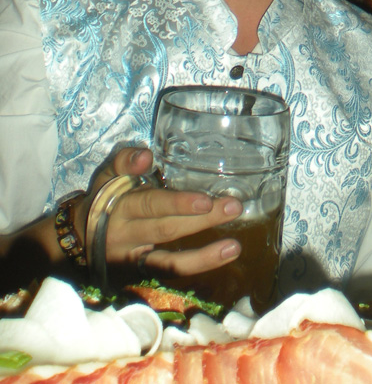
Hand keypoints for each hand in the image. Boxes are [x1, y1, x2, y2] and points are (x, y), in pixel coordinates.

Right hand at [82, 147, 242, 277]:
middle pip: (163, 229)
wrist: (77, 239)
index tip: (199, 196)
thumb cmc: (103, 199)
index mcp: (117, 207)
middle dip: (200, 219)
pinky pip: (169, 274)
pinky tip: (224, 255)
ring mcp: (131, 261)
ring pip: (167, 261)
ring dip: (203, 256)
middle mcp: (124, 237)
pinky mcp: (139, 277)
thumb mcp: (106, 176)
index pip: (147, 204)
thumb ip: (124, 161)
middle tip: (232, 207)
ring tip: (233, 246)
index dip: (174, 203)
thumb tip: (145, 156)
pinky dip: (197, 266)